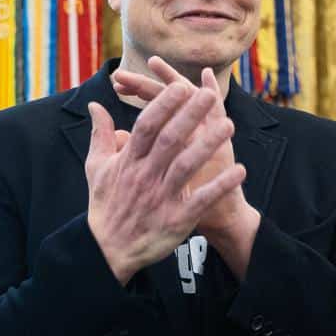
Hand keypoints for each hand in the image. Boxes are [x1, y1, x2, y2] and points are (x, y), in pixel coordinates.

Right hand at [110, 56, 250, 240]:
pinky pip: (201, 200)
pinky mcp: (175, 220)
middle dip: (189, 116)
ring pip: (186, 166)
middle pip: (169, 140)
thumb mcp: (96, 168)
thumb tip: (96, 105)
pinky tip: (240, 171)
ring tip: (229, 125)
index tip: (180, 86)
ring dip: (208, 145)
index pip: (146, 126)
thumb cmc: (105, 204)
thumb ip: (100, 134)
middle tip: (209, 95)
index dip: (163, 105)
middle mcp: (144, 176)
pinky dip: (220, 186)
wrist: (107, 250)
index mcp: (128, 161)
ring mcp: (160, 198)